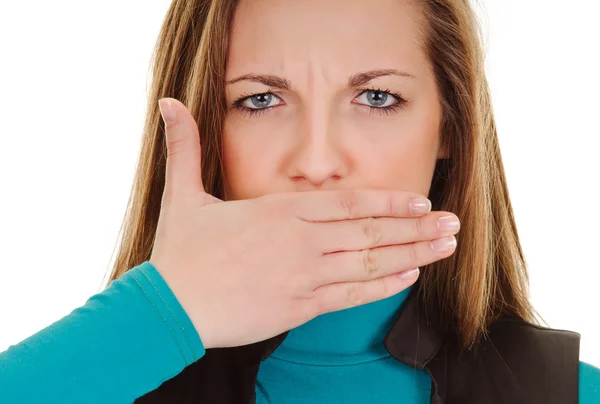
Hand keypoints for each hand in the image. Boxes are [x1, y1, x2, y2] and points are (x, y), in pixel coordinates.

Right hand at [149, 97, 459, 349]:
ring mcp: (305, 275)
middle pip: (371, 230)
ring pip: (370, 262)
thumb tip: (167, 103)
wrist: (169, 307)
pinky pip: (351, 296)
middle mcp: (302, 240)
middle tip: (453, 224)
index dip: (390, 200)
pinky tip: (409, 279)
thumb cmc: (180, 254)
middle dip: (417, 227)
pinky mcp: (300, 307)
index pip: (349, 201)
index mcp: (280, 211)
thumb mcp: (181, 194)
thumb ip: (185, 146)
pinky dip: (383, 287)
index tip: (422, 200)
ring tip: (445, 248)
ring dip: (412, 254)